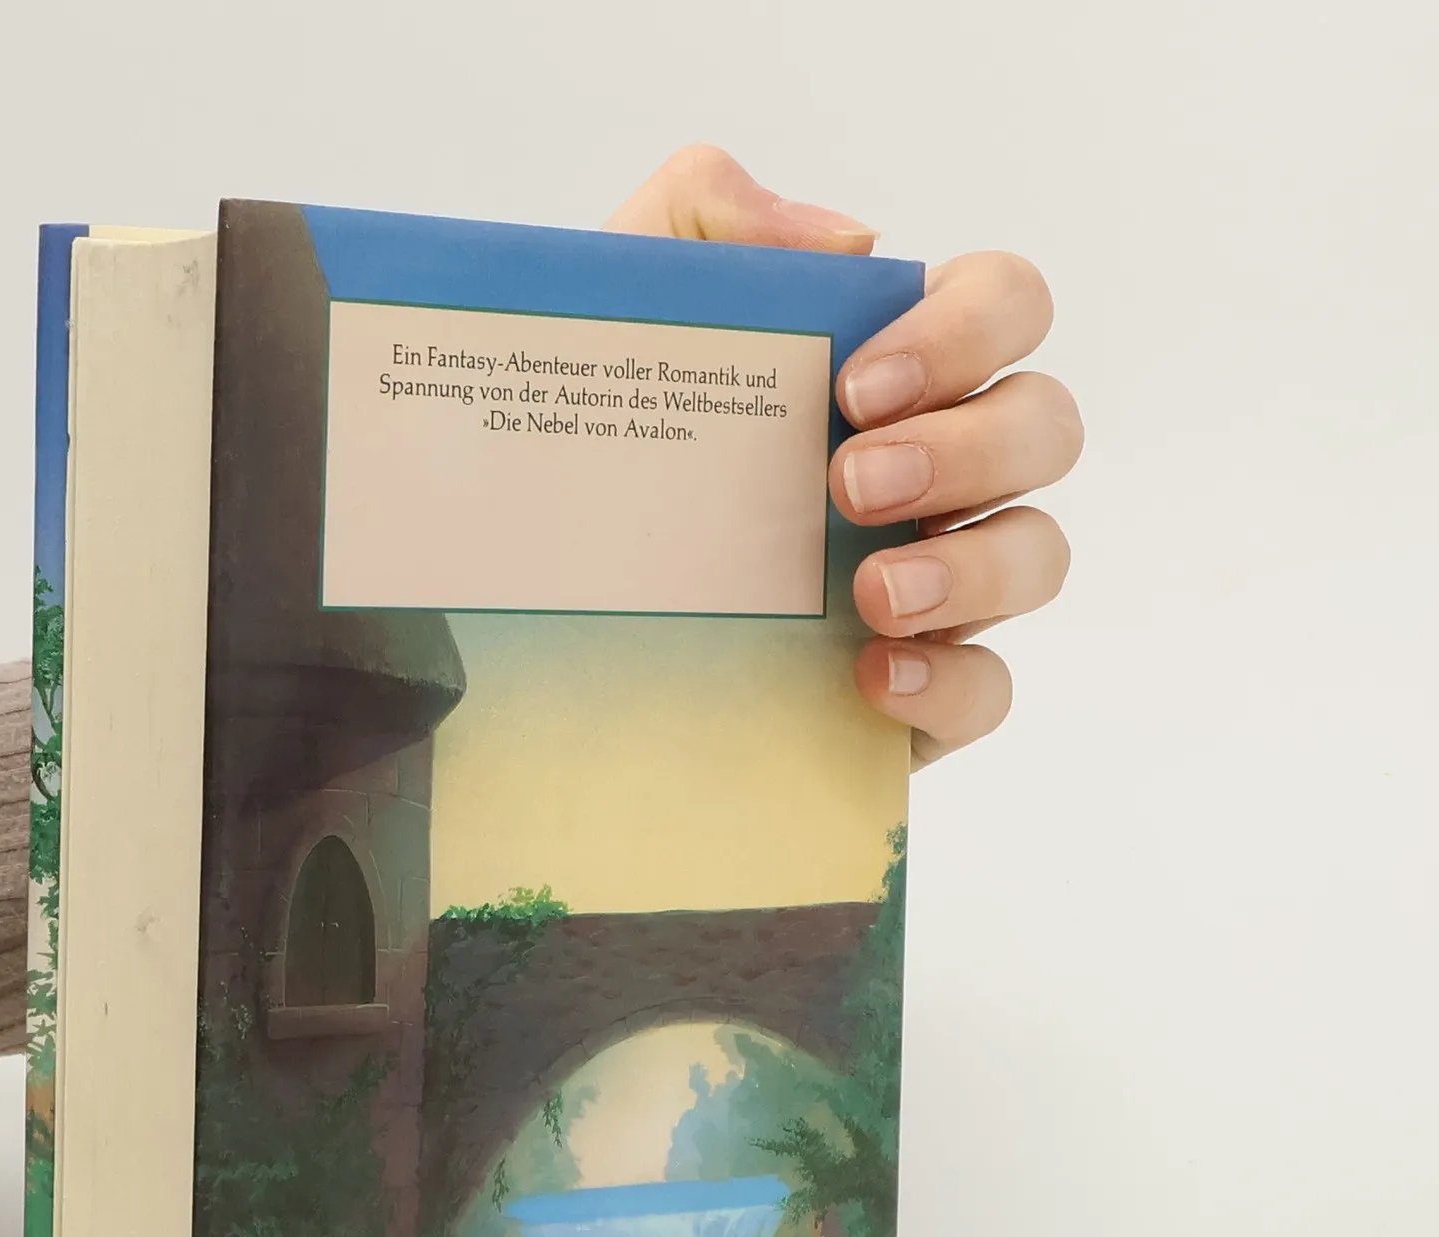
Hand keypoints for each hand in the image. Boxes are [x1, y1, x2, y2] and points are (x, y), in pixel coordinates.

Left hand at [607, 147, 1081, 767]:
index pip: (1006, 305)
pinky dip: (951, 681)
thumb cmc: (595, 435)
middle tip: (847, 486)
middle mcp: (937, 466)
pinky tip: (873, 676)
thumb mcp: (613, 304)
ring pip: (1037, 555)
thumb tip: (847, 238)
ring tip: (871, 594)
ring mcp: (937, 580)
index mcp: (893, 364)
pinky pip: (988, 687)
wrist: (527, 583)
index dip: (966, 332)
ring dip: (974, 568)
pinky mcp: (911, 686)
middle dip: (967, 450)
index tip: (854, 387)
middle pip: (1044, 426)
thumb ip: (702, 213)